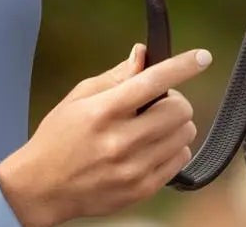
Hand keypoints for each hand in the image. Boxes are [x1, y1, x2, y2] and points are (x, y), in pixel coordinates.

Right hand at [0, 44, 210, 226]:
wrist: (42, 188)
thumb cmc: (59, 136)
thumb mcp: (79, 97)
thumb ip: (116, 75)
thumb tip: (143, 54)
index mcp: (104, 111)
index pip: (152, 82)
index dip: (182, 67)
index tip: (202, 57)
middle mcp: (121, 141)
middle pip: (178, 111)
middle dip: (174, 100)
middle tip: (157, 102)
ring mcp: (133, 169)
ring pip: (184, 136)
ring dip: (175, 125)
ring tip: (152, 126)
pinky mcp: (141, 190)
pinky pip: (179, 161)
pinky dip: (174, 148)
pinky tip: (152, 146)